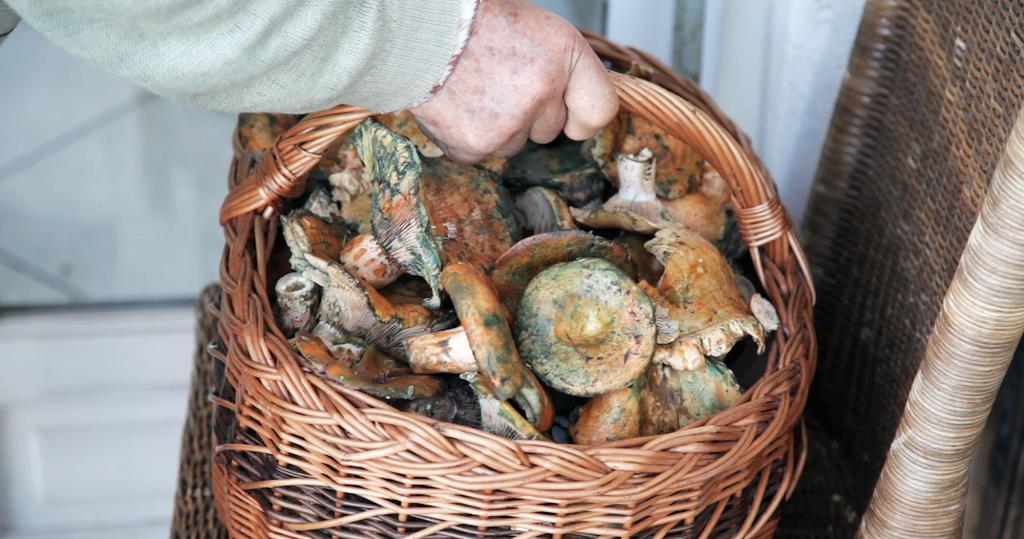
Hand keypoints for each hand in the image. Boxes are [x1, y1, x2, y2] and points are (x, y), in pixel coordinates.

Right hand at [410, 0, 618, 163]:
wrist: (415, 28)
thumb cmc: (475, 20)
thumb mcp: (535, 29)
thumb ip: (562, 69)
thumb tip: (579, 110)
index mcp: (565, 55)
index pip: (599, 111)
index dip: (583, 116)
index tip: (573, 118)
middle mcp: (542, 91)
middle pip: (551, 130)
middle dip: (530, 114)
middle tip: (497, 81)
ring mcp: (508, 124)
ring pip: (513, 144)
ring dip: (497, 126)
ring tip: (471, 88)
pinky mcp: (474, 146)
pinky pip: (480, 153)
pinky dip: (466, 136)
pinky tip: (453, 105)